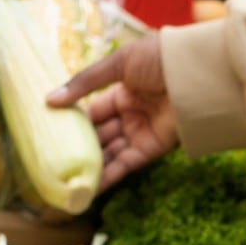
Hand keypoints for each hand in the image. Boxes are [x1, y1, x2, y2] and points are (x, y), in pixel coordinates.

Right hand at [47, 33, 178, 189]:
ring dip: (92, 166)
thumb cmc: (159, 58)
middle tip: (53, 160)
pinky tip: (89, 186)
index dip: (75, 121)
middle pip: (102, 134)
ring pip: (112, 152)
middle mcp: (133, 114)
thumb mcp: (118, 64)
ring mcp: (143, 132)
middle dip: (81, 147)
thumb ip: (84, 83)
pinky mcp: (154, 148)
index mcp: (124, 91)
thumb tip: (49, 100)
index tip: (50, 132)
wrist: (196, 71)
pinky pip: (127, 164)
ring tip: (66, 179)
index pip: (94, 111)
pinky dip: (110, 175)